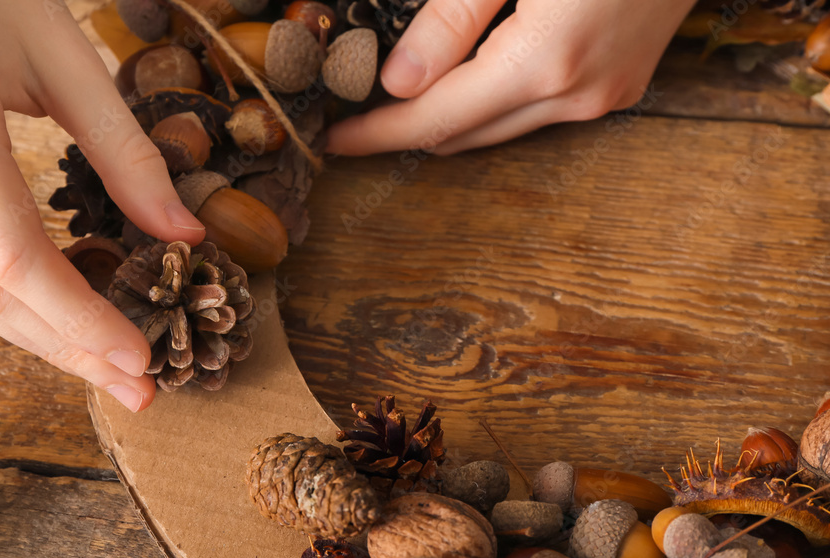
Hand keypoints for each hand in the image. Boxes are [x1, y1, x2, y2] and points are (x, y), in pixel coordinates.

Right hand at [0, 0, 203, 411]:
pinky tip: (62, 318)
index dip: (80, 319)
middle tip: (137, 390)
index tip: (141, 358)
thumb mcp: (71, 61)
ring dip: (40, 337)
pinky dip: (12, 299)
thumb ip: (128, 155)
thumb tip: (184, 237)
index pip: (13, 256)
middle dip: (66, 350)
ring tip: (108, 368)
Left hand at [327, 0, 697, 154]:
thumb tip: (400, 82)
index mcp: (545, 61)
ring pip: (501, 128)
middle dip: (405, 131)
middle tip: (355, 117)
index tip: (334, 140)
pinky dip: (493, 103)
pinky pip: (537, 111)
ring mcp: (607, 94)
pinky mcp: (623, 83)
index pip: (434, 120)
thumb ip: (453, 17)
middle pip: (465, 135)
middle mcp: (578, 94)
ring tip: (402, 98)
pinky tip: (468, 79)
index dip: (378, 134)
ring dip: (450, 119)